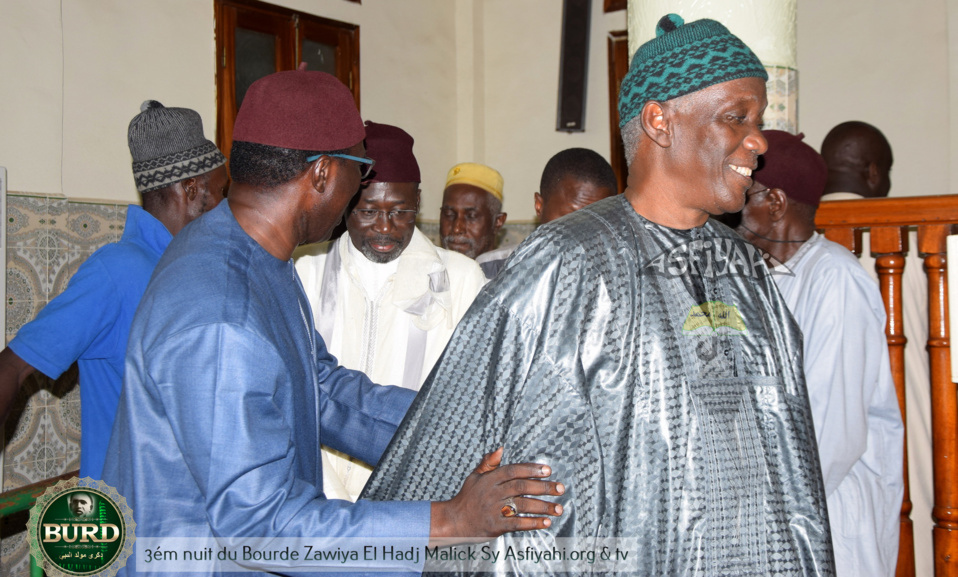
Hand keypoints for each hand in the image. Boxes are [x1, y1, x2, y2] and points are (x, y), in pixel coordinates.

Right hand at [428, 447, 563, 545]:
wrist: (453, 521)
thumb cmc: (467, 498)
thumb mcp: (475, 477)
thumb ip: (488, 463)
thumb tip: (501, 448)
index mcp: (489, 479)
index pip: (513, 471)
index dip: (531, 469)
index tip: (548, 470)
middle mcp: (492, 493)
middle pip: (521, 487)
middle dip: (544, 487)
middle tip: (560, 488)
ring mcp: (493, 510)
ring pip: (522, 506)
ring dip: (543, 507)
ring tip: (559, 508)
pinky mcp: (495, 526)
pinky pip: (517, 524)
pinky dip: (533, 523)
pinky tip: (546, 522)